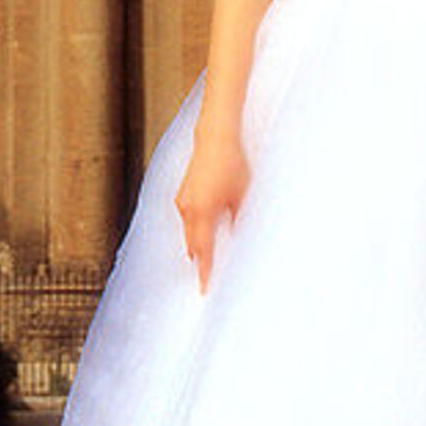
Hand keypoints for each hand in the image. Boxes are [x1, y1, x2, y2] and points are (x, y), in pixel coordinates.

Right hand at [175, 129, 248, 292]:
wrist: (215, 137)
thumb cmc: (232, 163)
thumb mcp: (242, 195)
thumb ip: (238, 220)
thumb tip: (238, 238)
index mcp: (203, 211)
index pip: (203, 251)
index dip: (204, 271)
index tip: (204, 289)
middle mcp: (188, 209)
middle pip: (192, 245)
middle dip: (200, 262)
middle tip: (207, 280)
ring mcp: (182, 201)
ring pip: (188, 233)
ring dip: (197, 246)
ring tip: (206, 262)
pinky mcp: (182, 194)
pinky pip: (187, 220)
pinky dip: (195, 231)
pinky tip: (204, 235)